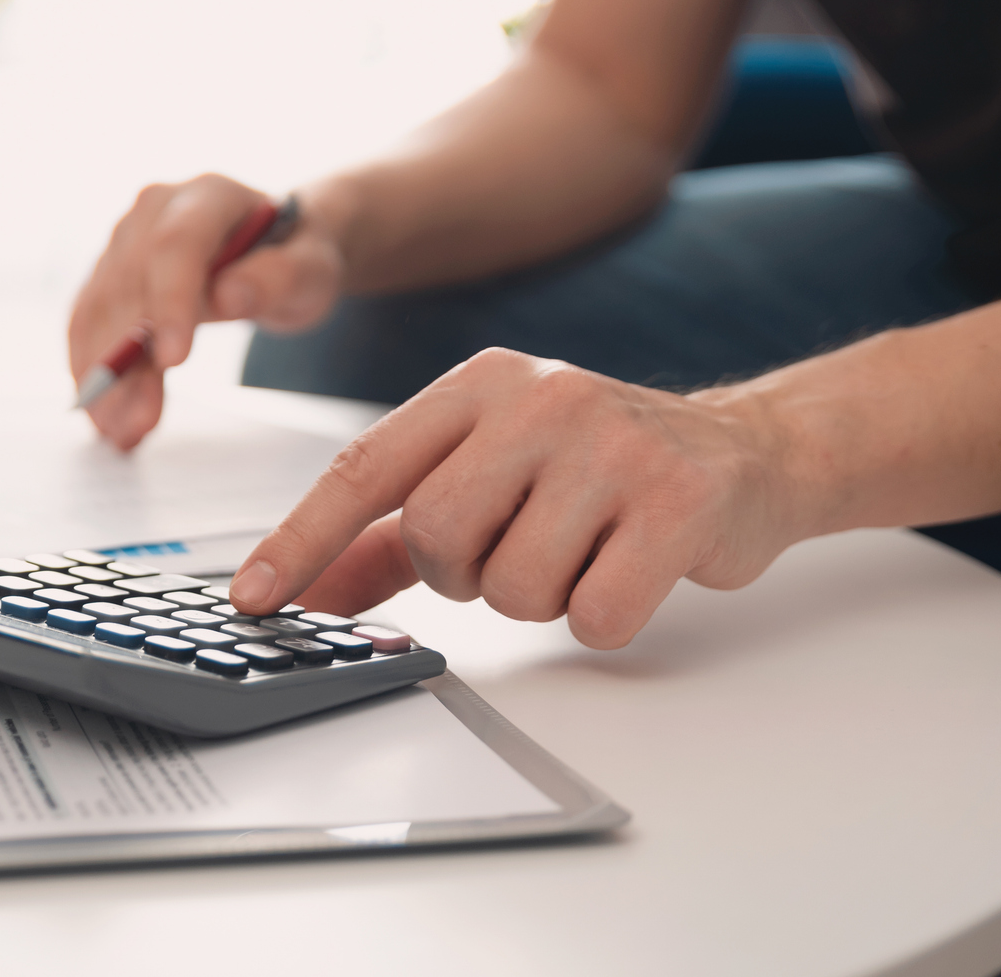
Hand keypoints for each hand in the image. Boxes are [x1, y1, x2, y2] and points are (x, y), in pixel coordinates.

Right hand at [69, 174, 345, 449]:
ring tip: (119, 432)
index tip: (171, 360)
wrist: (278, 247)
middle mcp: (154, 210)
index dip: (168, 301)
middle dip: (126, 360)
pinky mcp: (108, 273)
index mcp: (209, 195)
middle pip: (128, 285)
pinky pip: (87, 324)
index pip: (177, 244)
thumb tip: (229, 296)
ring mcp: (124, 240)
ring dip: (102, 376)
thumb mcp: (313, 269)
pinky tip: (104, 415)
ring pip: (98, 310)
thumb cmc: (298, 257)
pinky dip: (90, 371)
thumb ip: (280, 277)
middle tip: (135, 424)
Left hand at [225, 348, 803, 647]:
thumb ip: (391, 530)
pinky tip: (632, 567)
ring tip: (585, 549)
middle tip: (519, 548)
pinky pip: (595, 615)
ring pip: (516, 588)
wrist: (746, 453)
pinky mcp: (678, 502)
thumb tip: (306, 585)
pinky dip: (606, 616)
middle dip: (467, 573)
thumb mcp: (489, 470)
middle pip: (437, 537)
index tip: (254, 596)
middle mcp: (540, 397)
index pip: (367, 466)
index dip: (302, 537)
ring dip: (544, 597)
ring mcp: (613, 444)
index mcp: (481, 382)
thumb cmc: (599, 466)